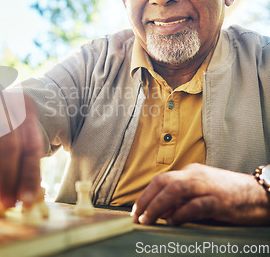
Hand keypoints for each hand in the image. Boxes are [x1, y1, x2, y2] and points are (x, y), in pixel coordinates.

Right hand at [0, 91, 43, 207]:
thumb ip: (26, 168)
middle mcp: (1, 103)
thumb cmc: (6, 132)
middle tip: (7, 201)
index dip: (30, 175)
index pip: (31, 146)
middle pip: (9, 142)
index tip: (27, 199)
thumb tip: (26, 198)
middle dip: (8, 176)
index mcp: (24, 107)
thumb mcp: (22, 142)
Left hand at [132, 163, 269, 225]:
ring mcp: (207, 186)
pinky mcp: (219, 200)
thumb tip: (161, 213)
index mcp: (190, 172)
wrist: (260, 194)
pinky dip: (180, 214)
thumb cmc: (230, 196)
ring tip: (148, 220)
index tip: (137, 210)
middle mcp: (196, 175)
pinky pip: (194, 205)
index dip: (145, 195)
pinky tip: (172, 222)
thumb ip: (182, 201)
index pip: (161, 180)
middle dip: (146, 199)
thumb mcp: (202, 194)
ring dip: (157, 206)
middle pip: (163, 182)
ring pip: (174, 191)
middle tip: (137, 217)